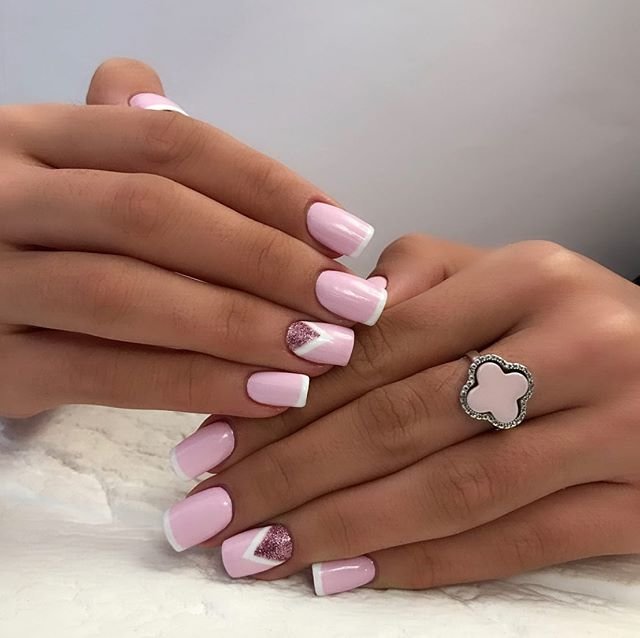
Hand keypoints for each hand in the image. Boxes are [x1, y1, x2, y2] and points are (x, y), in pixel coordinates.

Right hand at [0, 58, 384, 417]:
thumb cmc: (34, 235)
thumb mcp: (61, 173)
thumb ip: (109, 135)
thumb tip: (160, 90)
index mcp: (33, 137)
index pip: (169, 143)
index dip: (268, 186)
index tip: (347, 233)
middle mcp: (2, 198)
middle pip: (154, 214)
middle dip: (267, 261)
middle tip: (352, 304)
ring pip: (129, 296)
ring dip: (241, 327)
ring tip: (324, 352)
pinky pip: (104, 376)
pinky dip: (193, 385)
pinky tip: (266, 397)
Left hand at [162, 236, 639, 593]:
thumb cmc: (570, 320)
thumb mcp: (500, 275)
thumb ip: (413, 282)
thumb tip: (317, 330)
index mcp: (527, 277)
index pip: (379, 345)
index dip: (289, 400)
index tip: (212, 443)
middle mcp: (574, 343)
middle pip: (403, 418)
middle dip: (291, 472)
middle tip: (210, 512)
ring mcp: (616, 427)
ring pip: (451, 488)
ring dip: (341, 526)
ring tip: (256, 551)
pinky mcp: (638, 501)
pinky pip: (516, 541)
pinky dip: (423, 562)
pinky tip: (346, 574)